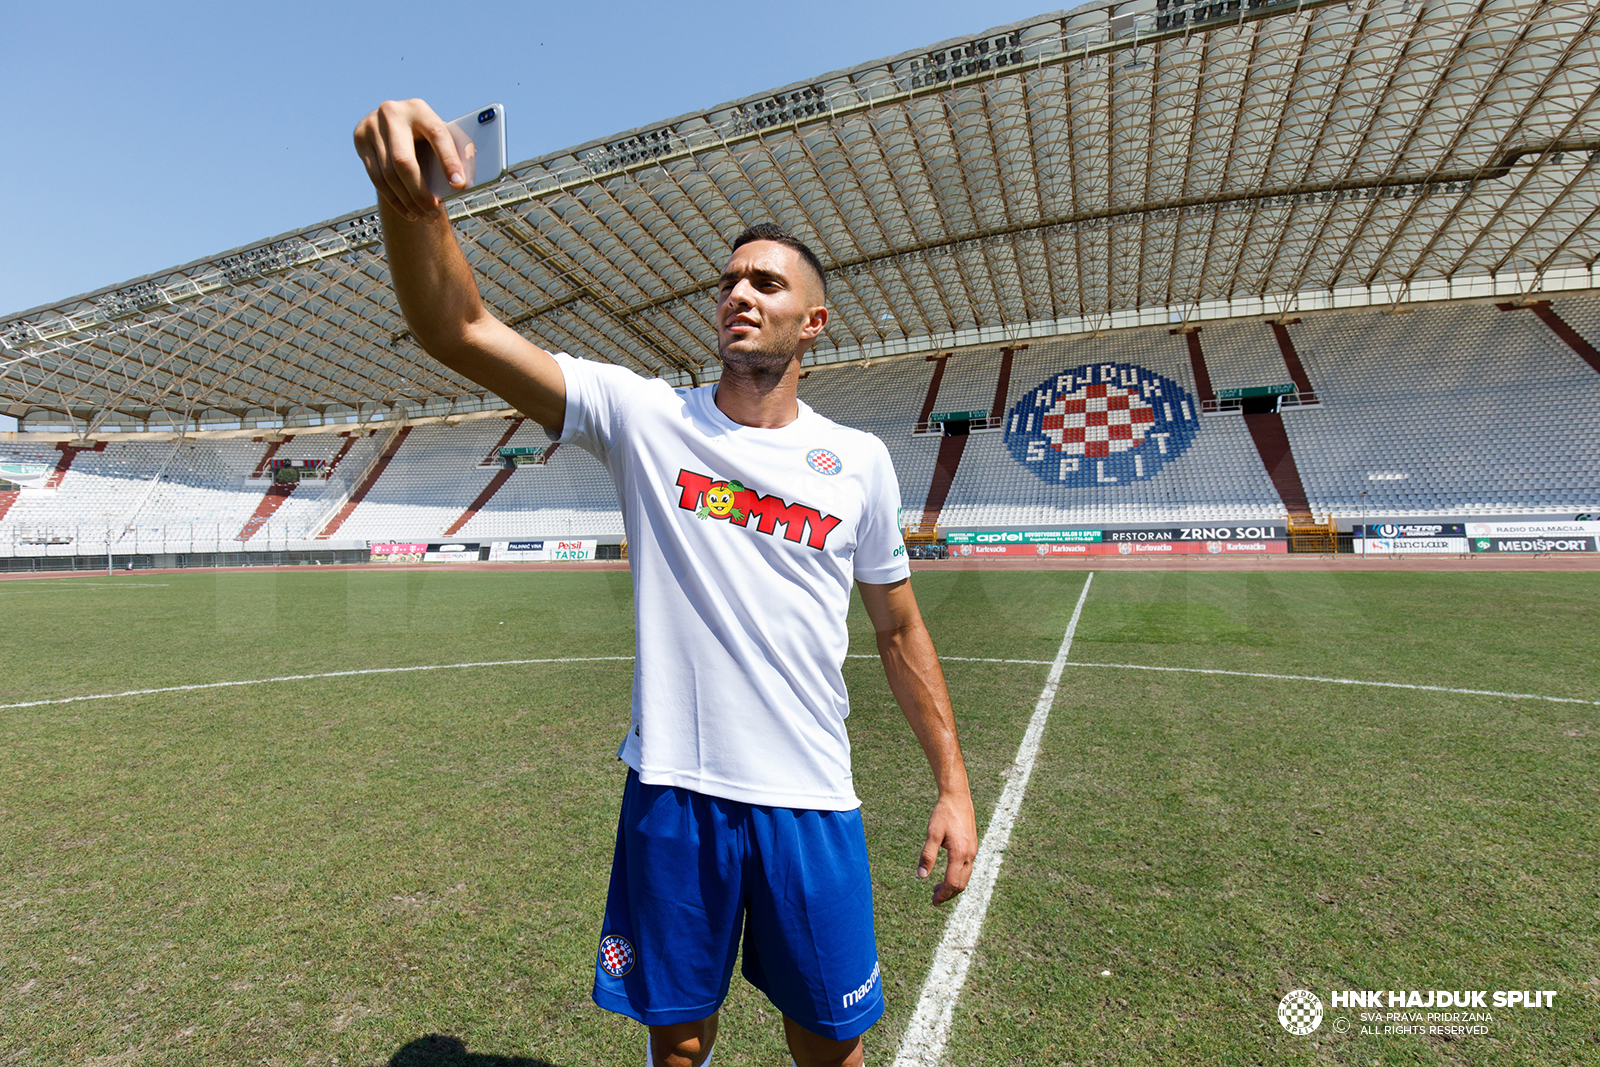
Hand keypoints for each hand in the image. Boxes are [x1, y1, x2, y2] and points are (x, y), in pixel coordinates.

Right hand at [353, 99, 465, 221]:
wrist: (394, 121)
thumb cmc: (425, 135)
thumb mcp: (438, 136)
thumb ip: (451, 153)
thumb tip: (459, 183)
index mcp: (419, 109)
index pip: (437, 135)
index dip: (449, 162)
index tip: (459, 185)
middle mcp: (392, 113)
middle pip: (404, 162)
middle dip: (420, 193)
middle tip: (434, 213)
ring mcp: (372, 125)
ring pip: (388, 174)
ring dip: (407, 202)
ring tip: (425, 216)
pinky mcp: (360, 139)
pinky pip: (376, 178)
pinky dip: (394, 200)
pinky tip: (408, 212)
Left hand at [917, 790, 977, 905]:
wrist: (957, 797)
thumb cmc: (943, 814)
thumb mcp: (932, 834)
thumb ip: (927, 855)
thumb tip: (922, 876)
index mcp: (960, 854)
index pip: (952, 883)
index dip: (943, 895)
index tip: (933, 901)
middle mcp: (969, 855)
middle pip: (961, 884)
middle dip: (948, 894)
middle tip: (934, 899)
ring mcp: (973, 851)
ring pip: (965, 877)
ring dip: (953, 886)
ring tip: (938, 888)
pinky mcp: (972, 847)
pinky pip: (967, 869)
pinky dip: (958, 877)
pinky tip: (947, 874)